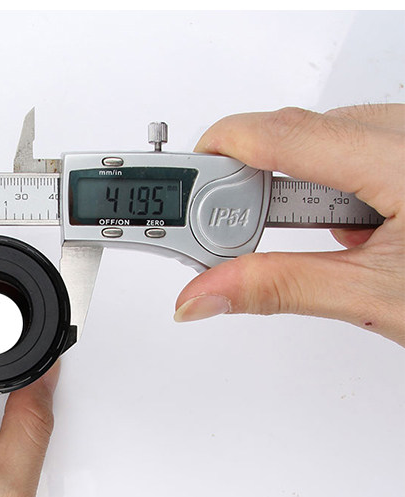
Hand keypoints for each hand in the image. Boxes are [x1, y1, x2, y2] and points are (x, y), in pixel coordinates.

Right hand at [174, 104, 404, 346]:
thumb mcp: (376, 298)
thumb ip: (279, 289)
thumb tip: (204, 294)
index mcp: (401, 159)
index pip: (282, 134)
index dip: (218, 153)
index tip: (178, 186)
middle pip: (294, 136)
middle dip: (248, 187)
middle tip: (223, 240)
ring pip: (322, 143)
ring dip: (290, 194)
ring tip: (294, 246)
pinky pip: (352, 149)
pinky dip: (326, 189)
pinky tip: (336, 231)